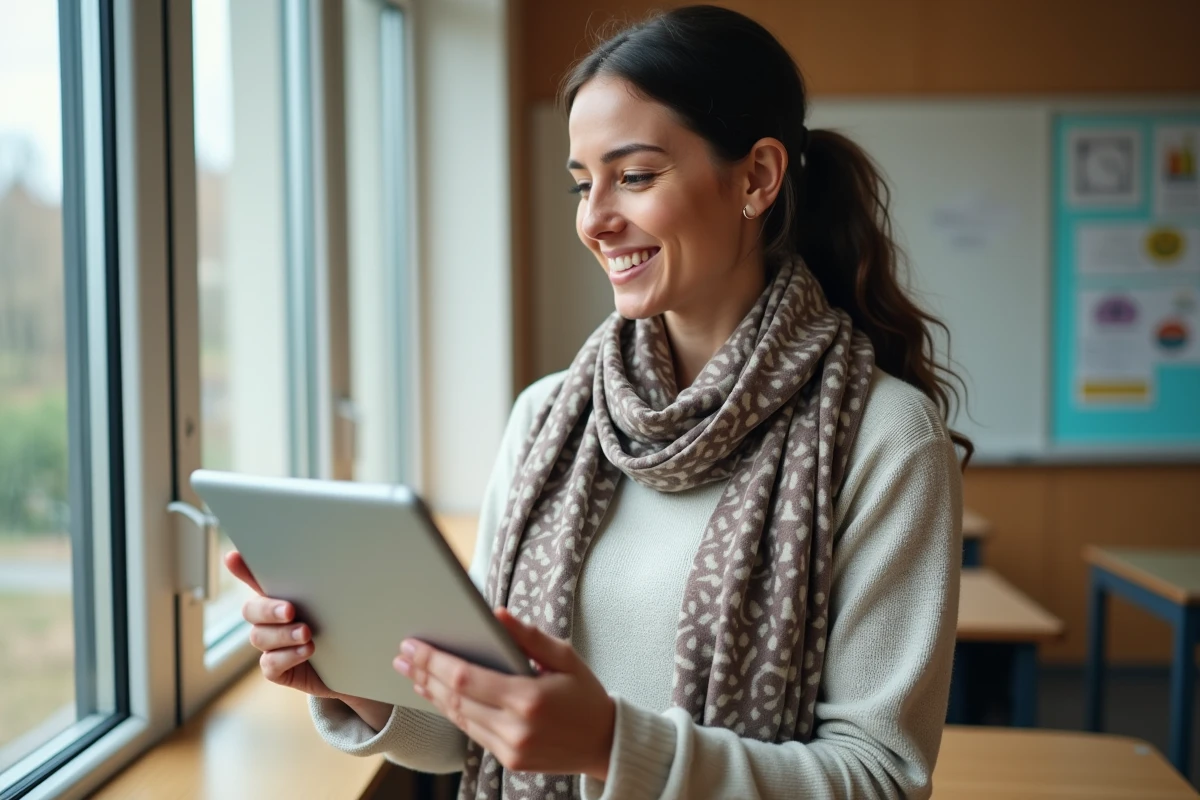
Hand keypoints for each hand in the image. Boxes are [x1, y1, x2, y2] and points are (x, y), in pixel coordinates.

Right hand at [225, 551, 391, 729]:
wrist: (358, 665)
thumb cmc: (349, 624)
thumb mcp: (344, 600)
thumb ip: (336, 582)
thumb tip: (352, 552)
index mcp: (284, 595)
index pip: (257, 578)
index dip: (243, 568)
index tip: (233, 557)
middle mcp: (272, 619)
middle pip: (251, 609)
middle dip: (268, 608)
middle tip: (290, 609)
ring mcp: (272, 645)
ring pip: (259, 636)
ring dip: (283, 634)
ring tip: (307, 633)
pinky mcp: (278, 669)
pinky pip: (270, 664)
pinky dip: (287, 657)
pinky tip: (306, 651)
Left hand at [394, 608, 615, 780]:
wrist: (606, 744)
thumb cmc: (586, 695)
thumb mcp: (565, 657)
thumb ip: (528, 636)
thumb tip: (496, 614)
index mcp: (529, 699)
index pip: (466, 677)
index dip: (434, 661)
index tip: (413, 645)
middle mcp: (515, 729)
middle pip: (455, 698)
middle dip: (424, 674)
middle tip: (402, 655)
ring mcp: (511, 749)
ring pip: (459, 718)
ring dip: (432, 694)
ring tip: (412, 673)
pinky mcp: (509, 760)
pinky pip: (471, 732)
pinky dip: (452, 711)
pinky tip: (439, 695)